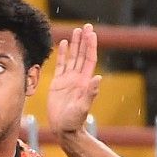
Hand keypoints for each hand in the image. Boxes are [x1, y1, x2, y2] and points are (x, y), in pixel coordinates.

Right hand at [46, 23, 101, 137]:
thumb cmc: (74, 122)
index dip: (90, 46)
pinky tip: (63, 44)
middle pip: (82, 55)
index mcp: (84, 81)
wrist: (64, 129)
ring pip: (72, 58)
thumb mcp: (83, 107)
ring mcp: (68, 80)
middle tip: (86, 26)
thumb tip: (98, 77)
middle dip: (84, 41)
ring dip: (74, 45)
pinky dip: (62, 54)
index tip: (91, 33)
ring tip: (76, 31)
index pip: (89, 59)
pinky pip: (60, 65)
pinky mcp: (58, 84)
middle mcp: (77, 78)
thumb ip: (90, 93)